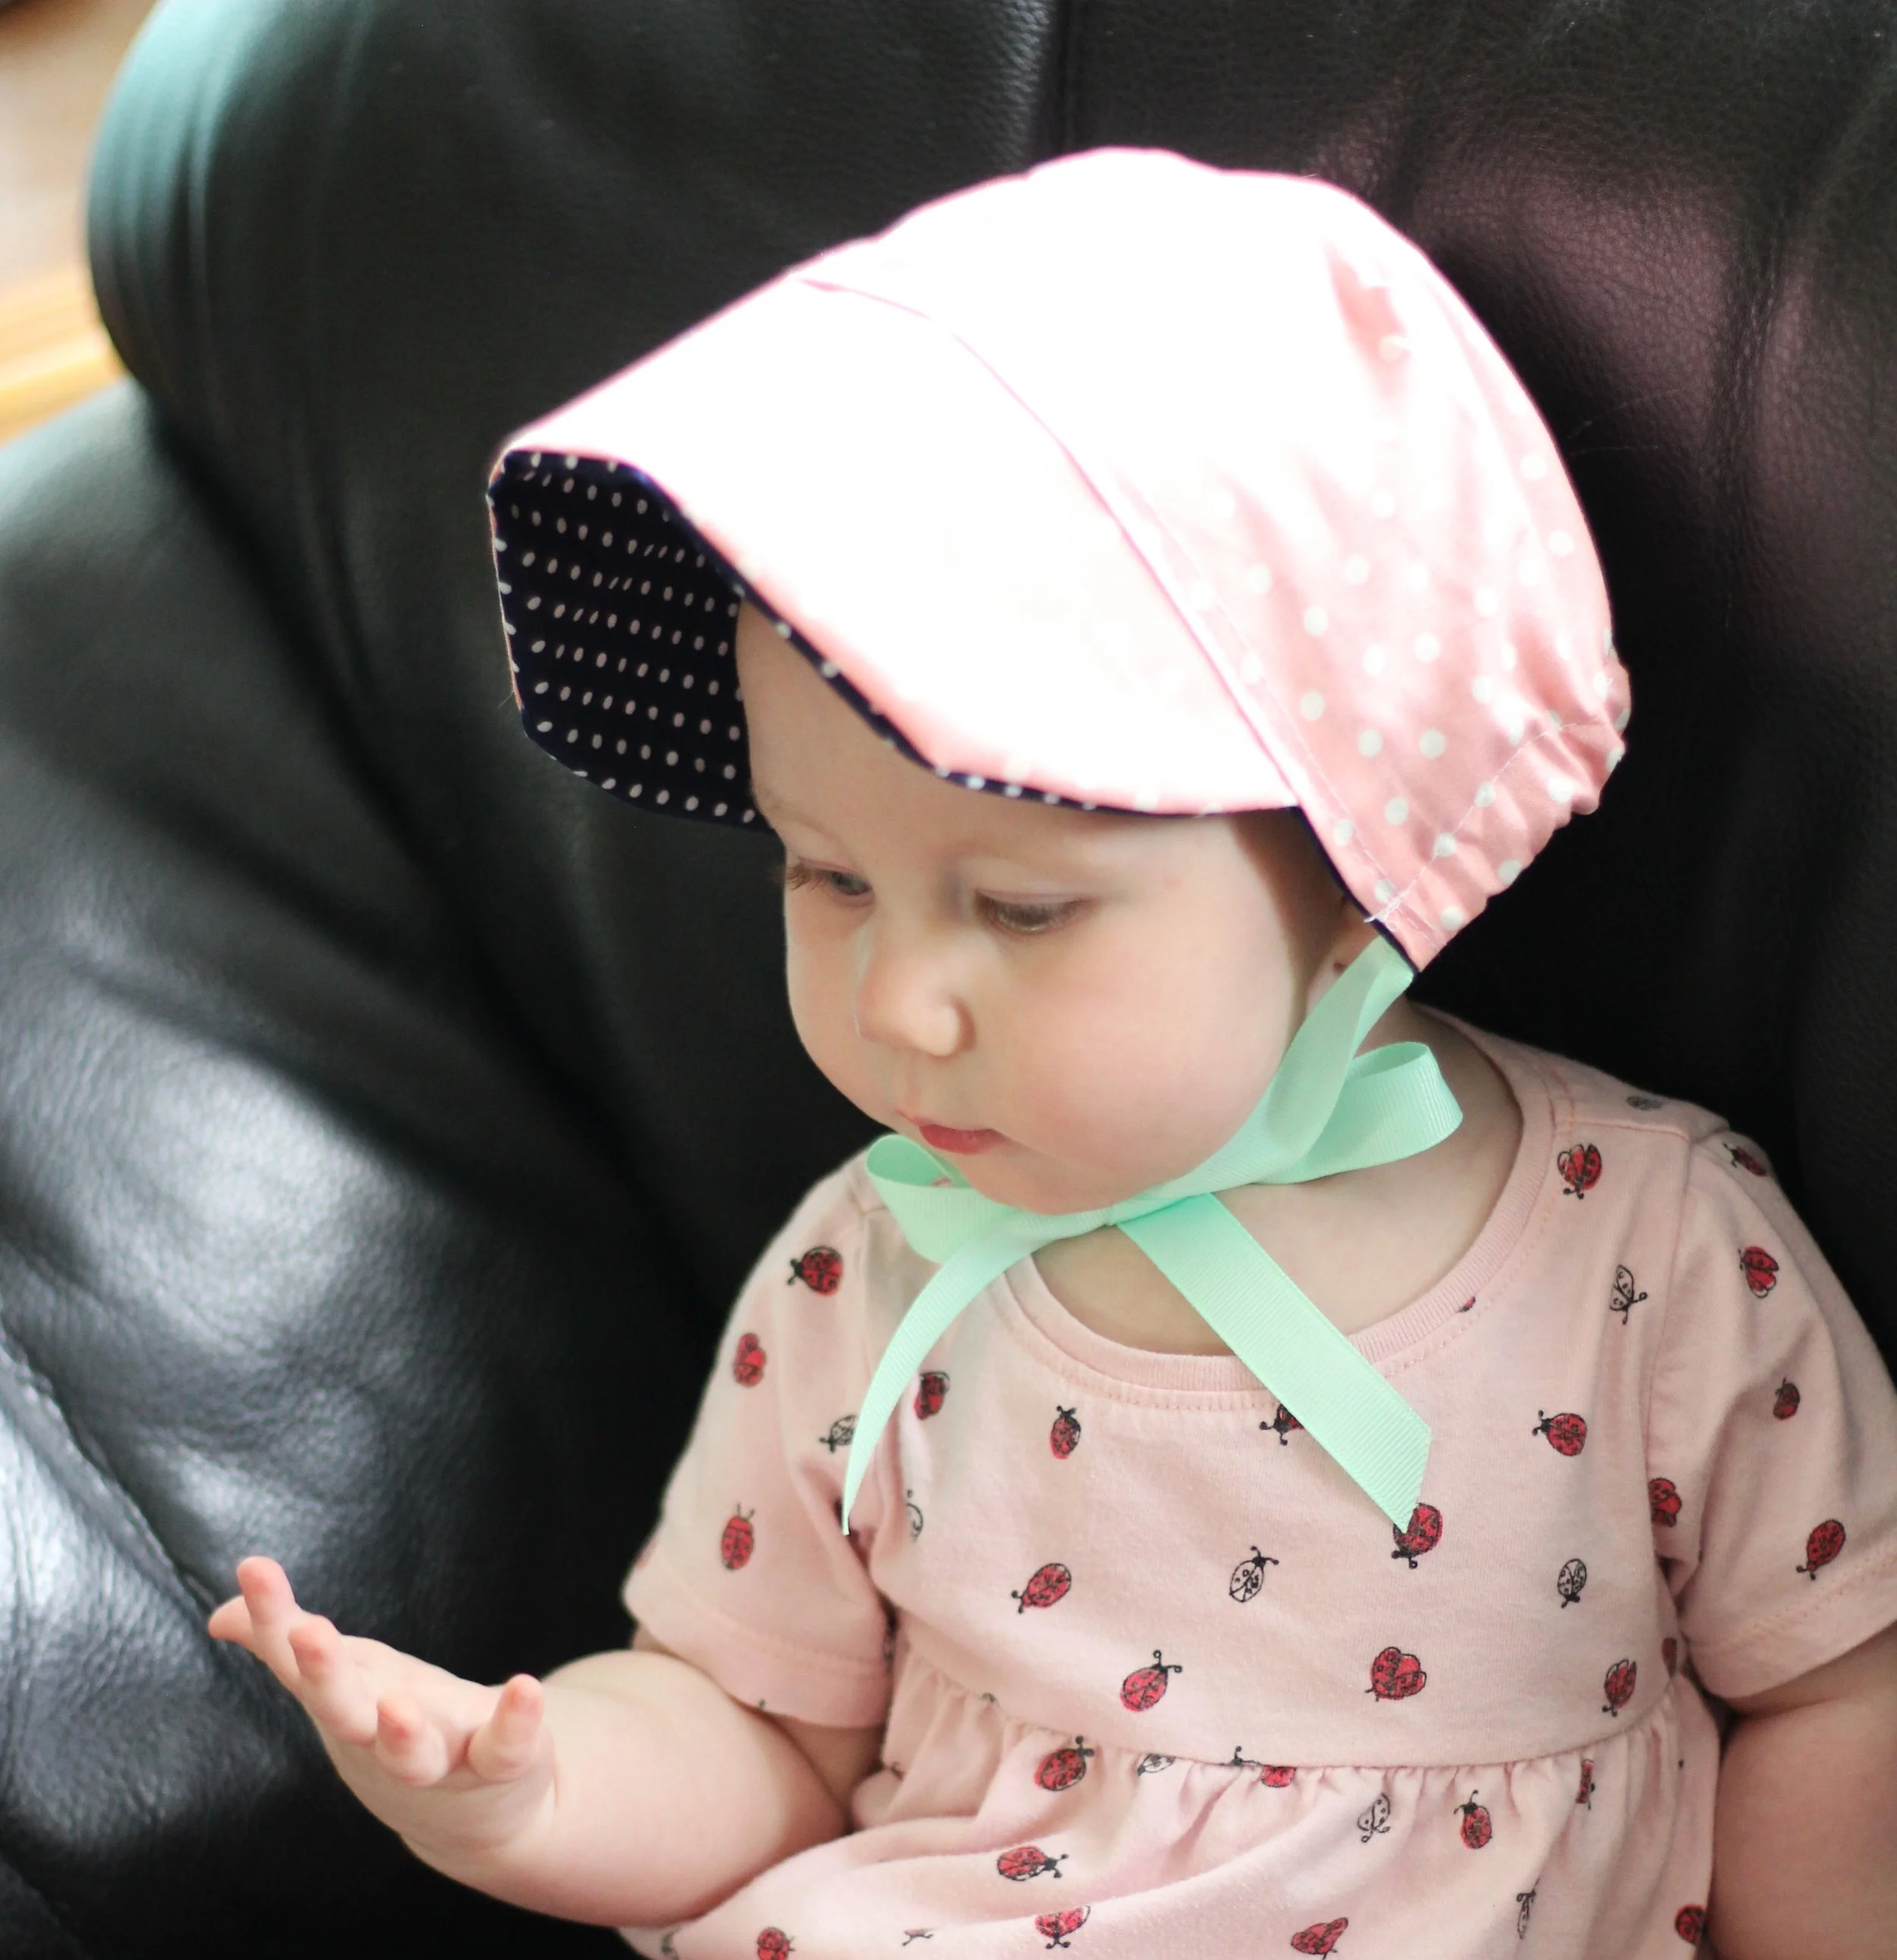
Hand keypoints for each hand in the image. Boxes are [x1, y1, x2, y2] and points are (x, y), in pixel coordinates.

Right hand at [208, 1556, 555, 1876]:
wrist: (474, 1811)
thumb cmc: (393, 1727)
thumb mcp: (345, 1679)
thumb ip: (285, 1642)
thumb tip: (221, 1614)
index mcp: (345, 1702)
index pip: (297, 1659)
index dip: (272, 1616)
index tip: (253, 1566)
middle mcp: (381, 1734)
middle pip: (344, 1711)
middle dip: (326, 1676)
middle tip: (308, 1633)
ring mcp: (439, 1757)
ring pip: (412, 1753)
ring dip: (403, 1734)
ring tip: (398, 1706)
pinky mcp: (498, 1763)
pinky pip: (506, 1747)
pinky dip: (517, 1721)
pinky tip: (524, 1687)